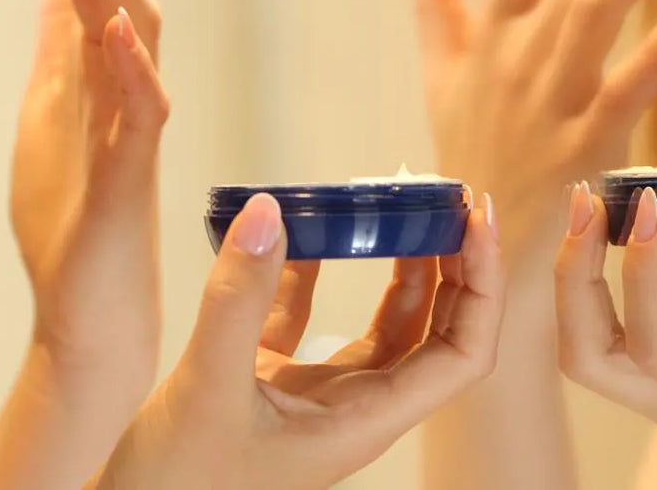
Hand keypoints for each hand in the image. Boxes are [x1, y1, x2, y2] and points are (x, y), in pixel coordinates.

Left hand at [0, 0, 165, 387]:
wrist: (85, 306)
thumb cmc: (71, 212)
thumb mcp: (51, 108)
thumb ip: (60, 45)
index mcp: (98, 56)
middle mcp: (125, 73)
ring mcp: (134, 117)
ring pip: (137, 22)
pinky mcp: (134, 170)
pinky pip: (143, 107)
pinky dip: (131, 61)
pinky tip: (111, 20)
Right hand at [97, 193, 504, 489]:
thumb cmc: (174, 483)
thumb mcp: (208, 387)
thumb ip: (240, 299)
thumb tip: (269, 212)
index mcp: (364, 423)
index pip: (461, 354)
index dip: (481, 286)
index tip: (475, 218)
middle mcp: (353, 409)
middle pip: (436, 333)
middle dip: (453, 265)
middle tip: (448, 195)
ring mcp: (314, 395)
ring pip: (382, 324)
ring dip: (397, 264)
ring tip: (397, 201)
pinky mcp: (270, 382)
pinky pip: (309, 316)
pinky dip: (313, 270)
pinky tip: (301, 227)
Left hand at [556, 173, 656, 489]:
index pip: (654, 345)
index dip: (643, 272)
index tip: (655, 204)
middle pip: (584, 355)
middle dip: (572, 274)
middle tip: (588, 199)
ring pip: (589, 353)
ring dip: (578, 282)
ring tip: (595, 210)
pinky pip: (619, 345)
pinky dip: (610, 293)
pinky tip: (643, 246)